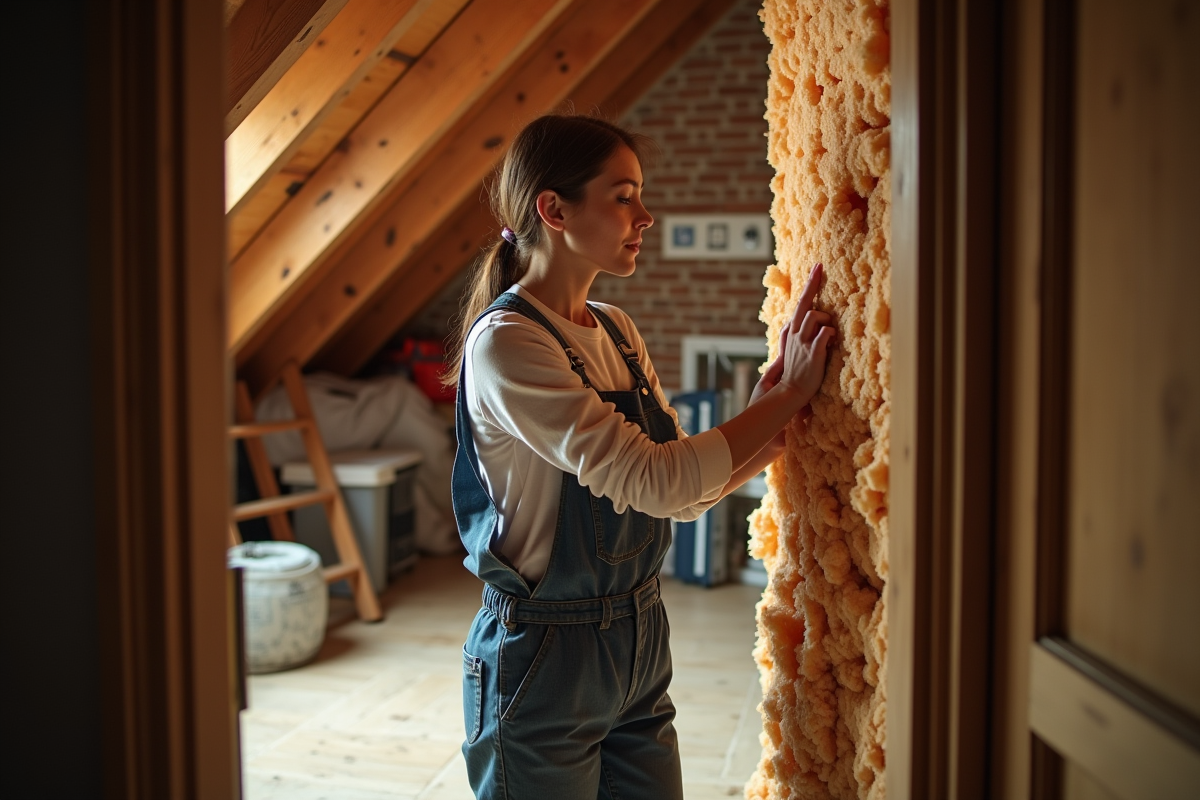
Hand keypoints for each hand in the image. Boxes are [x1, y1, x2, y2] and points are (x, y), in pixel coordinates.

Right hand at [779, 263, 835, 403]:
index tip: (816, 269)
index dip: (808, 286)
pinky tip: (831, 341)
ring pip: (815, 316)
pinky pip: (825, 333)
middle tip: (819, 268)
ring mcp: (803, 342)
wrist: (790, 391)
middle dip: (812, 284)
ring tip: (830, 333)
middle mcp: (795, 334)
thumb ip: (796, 335)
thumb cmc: (795, 373)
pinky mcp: (813, 352)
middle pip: (804, 303)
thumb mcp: (792, 350)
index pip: (799, 305)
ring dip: (826, 320)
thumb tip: (801, 322)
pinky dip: (830, 334)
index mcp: (791, 332)